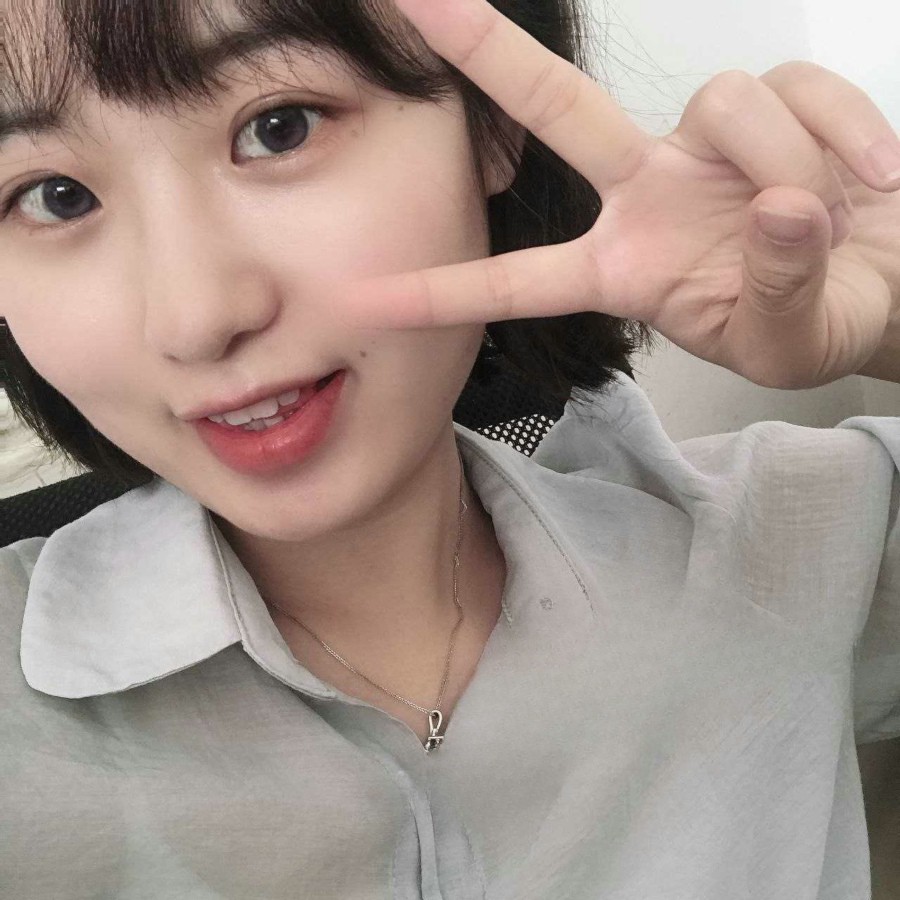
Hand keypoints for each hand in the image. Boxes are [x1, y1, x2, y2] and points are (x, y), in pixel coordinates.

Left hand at [341, 0, 899, 389]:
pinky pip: (797, 89)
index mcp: (623, 269)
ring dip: (783, 158)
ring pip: (720, 103)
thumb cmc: (818, 322)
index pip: (519, 282)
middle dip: (487, 52)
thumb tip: (777, 207)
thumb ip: (774, 292)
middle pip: (555, 110)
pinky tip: (870, 178)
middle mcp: (645, 194)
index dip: (449, 290)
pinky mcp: (773, 104)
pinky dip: (844, 132)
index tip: (371, 296)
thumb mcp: (787, 342)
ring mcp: (703, 144)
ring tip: (828, 215)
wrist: (885, 285)